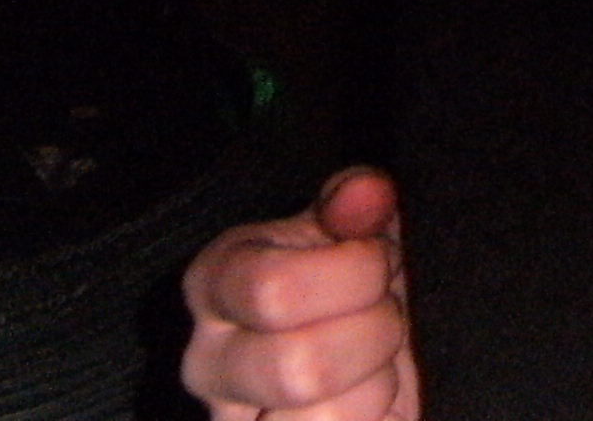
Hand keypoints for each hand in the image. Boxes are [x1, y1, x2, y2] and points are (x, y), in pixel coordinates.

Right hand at [181, 166, 420, 420]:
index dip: (353, 273)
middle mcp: (207, 362)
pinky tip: (371, 398)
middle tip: (385, 312)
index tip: (377, 258)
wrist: (361, 350)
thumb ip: (356, 202)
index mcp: (215, 283)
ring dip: (379, 382)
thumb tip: (366, 193)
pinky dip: (378, 417)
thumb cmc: (350, 283)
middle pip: (299, 367)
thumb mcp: (355, 231)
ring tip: (376, 357)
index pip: (274, 290)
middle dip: (373, 331)